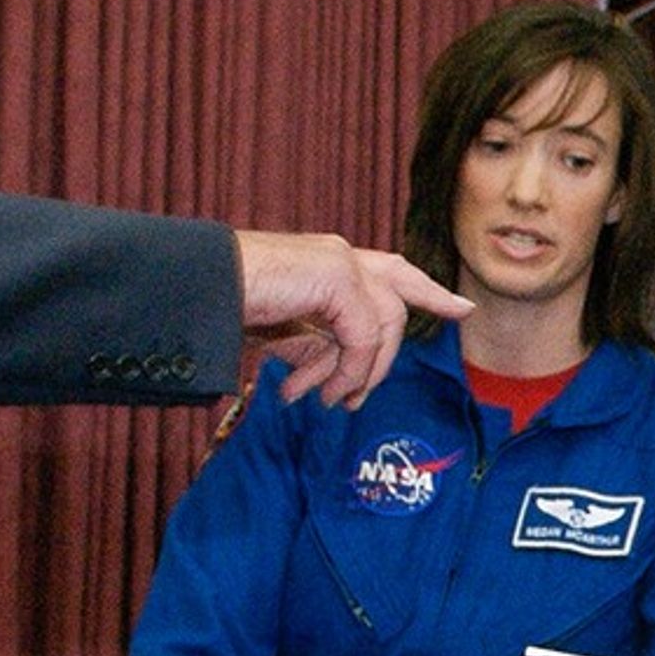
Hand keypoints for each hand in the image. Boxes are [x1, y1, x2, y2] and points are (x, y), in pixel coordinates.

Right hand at [232, 230, 467, 408]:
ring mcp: (339, 261)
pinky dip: (347, 370)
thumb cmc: (222, 309)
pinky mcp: (336, 276)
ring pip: (384, 323)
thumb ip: (315, 346)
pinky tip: (320, 390)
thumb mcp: (279, 333)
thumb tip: (338, 380)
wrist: (195, 291)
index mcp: (324, 262)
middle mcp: (337, 254)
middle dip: (420, 314)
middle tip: (438, 333)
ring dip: (360, 372)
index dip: (427, 289)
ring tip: (328, 400)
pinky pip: (363, 336)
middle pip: (400, 287)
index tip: (460, 308)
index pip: (390, 270)